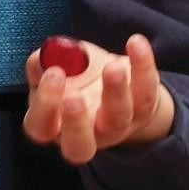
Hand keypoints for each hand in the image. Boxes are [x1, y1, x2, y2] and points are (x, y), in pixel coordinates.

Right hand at [21, 33, 176, 163]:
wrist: (119, 79)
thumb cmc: (78, 77)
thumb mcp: (56, 66)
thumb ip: (43, 61)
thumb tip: (44, 56)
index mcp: (55, 126)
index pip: (42, 129)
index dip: (45, 106)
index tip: (53, 73)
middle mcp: (86, 134)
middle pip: (79, 147)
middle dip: (75, 123)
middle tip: (73, 95)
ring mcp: (117, 125)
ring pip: (118, 117)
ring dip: (115, 91)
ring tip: (112, 66)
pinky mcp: (145, 108)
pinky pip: (147, 91)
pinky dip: (142, 66)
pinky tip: (135, 42)